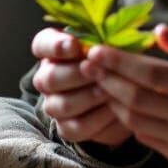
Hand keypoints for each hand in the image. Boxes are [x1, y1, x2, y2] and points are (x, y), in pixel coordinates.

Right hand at [30, 27, 133, 146]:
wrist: (126, 90)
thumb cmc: (114, 58)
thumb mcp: (109, 42)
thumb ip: (100, 40)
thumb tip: (102, 44)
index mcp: (52, 51)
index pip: (41, 44)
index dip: (55, 46)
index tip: (74, 44)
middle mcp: (47, 78)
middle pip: (50, 78)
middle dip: (77, 74)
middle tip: (98, 70)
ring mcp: (54, 104)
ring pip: (63, 105)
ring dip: (89, 97)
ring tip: (110, 90)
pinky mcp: (67, 127)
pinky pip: (77, 127)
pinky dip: (98, 118)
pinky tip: (114, 108)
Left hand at [80, 24, 167, 167]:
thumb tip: (156, 31)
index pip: (152, 75)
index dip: (121, 63)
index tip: (98, 50)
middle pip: (136, 99)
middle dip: (107, 79)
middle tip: (88, 63)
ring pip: (135, 121)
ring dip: (113, 100)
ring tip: (100, 81)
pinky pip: (145, 137)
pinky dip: (128, 119)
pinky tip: (121, 102)